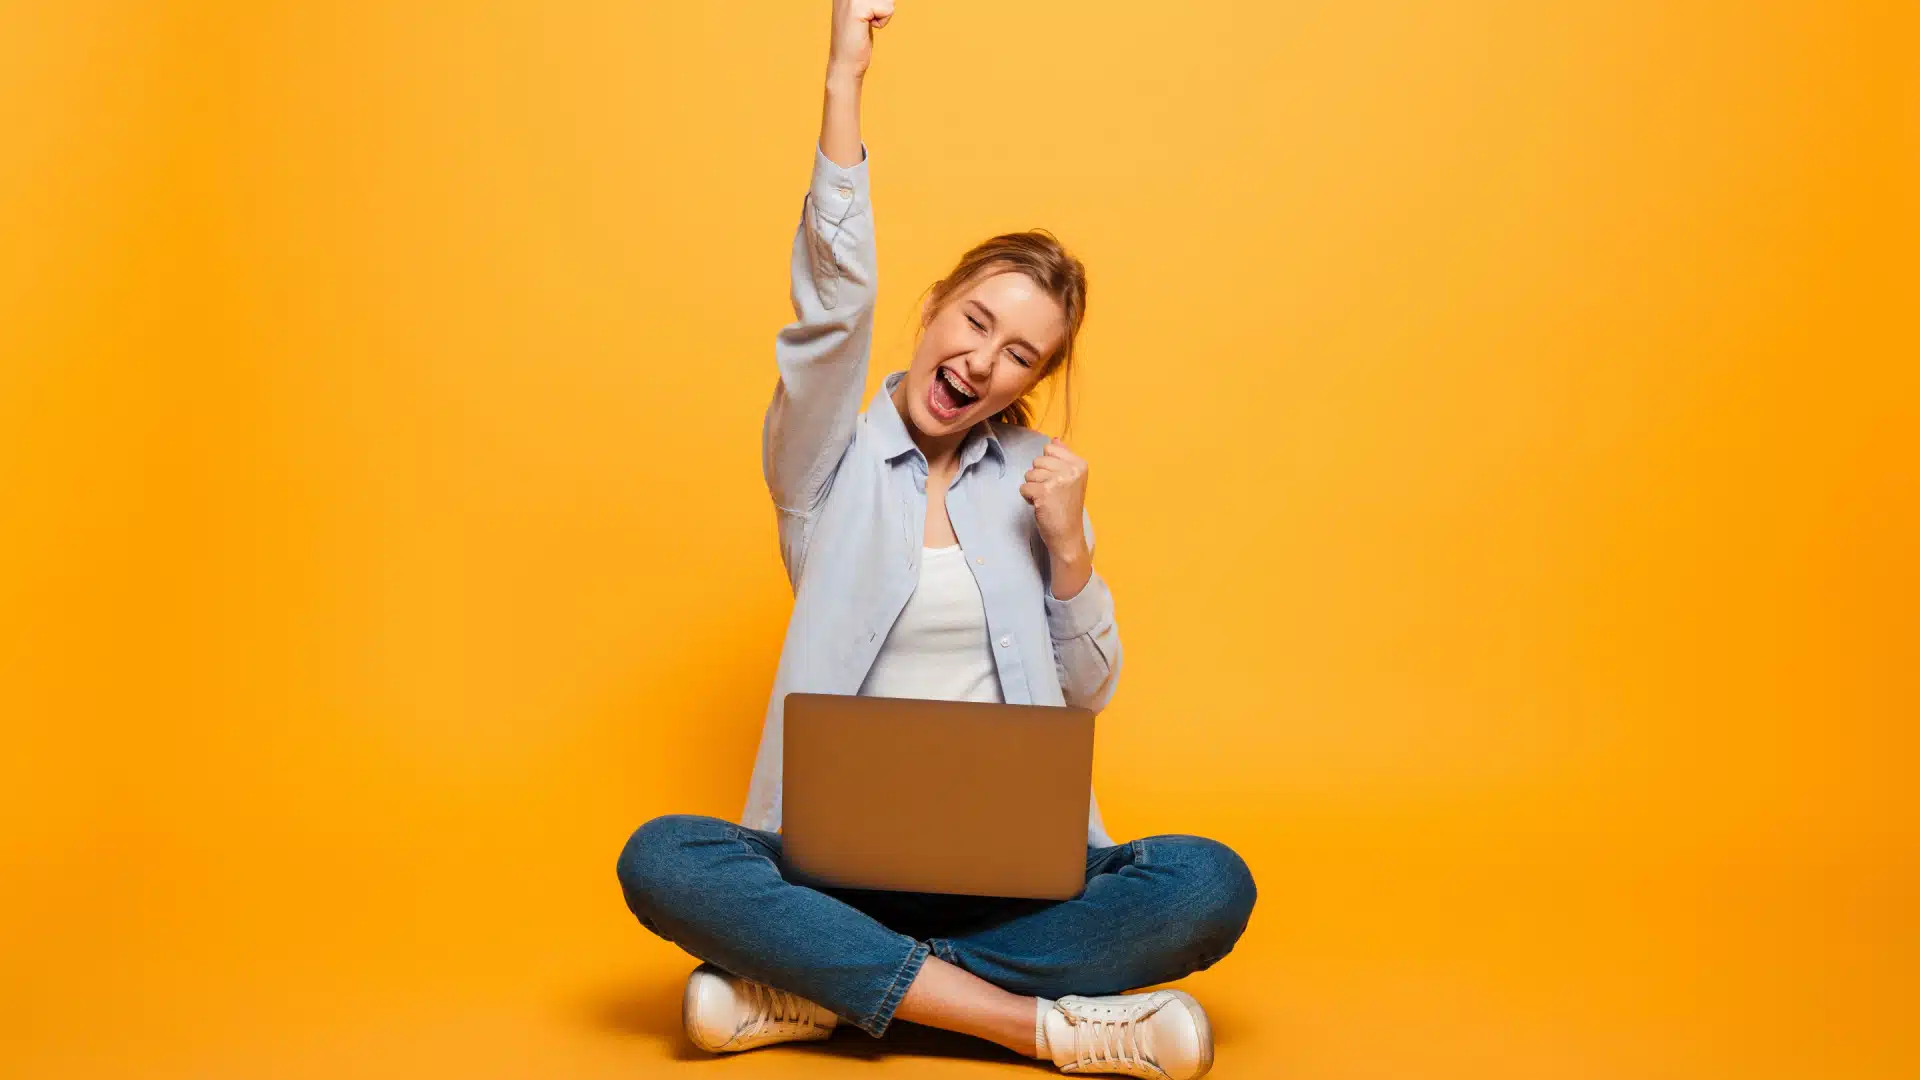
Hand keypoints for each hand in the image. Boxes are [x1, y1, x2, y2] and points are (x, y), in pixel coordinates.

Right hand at [828, 0, 894, 82]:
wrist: (845, 62)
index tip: (871, 13)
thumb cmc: (856, 38)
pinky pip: (887, 9)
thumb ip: (873, 0)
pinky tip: (867, 28)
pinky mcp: (857, 8)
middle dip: (883, 5)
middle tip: (868, 18)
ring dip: (883, 13)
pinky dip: (883, 21)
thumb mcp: (864, 10)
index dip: (881, 3)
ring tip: (867, 23)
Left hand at [1020, 438, 1090, 560]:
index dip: (1047, 465)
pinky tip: (1040, 506)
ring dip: (1033, 487)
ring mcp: (1058, 480)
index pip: (1050, 448)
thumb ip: (1063, 457)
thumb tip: (1054, 439)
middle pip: (1037, 460)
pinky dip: (1028, 497)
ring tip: (1046, 499)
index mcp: (1080, 464)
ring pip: (1029, 473)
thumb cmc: (1067, 507)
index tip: (1057, 481)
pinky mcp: (1044, 492)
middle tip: (1051, 493)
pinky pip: (1024, 487)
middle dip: (1039, 477)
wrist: (1068, 535)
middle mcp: (1071, 470)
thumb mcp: (1072, 479)